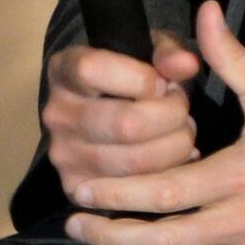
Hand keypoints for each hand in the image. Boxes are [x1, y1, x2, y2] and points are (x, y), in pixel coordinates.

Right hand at [42, 24, 202, 194]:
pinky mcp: (77, 188)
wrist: (101, 114)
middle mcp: (56, 114)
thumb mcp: (149, 53)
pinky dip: (167, 176)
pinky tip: (174, 161)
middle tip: (182, 112)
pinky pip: (134, 191)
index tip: (162, 82)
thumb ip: (167, 53)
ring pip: (136, 162)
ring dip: (175, 148)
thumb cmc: (133, 77)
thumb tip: (187, 64)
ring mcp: (64, 155)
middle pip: (125, 124)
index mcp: (63, 71)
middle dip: (172, 118)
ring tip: (181, 134)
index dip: (141, 77)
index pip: (92, 70)